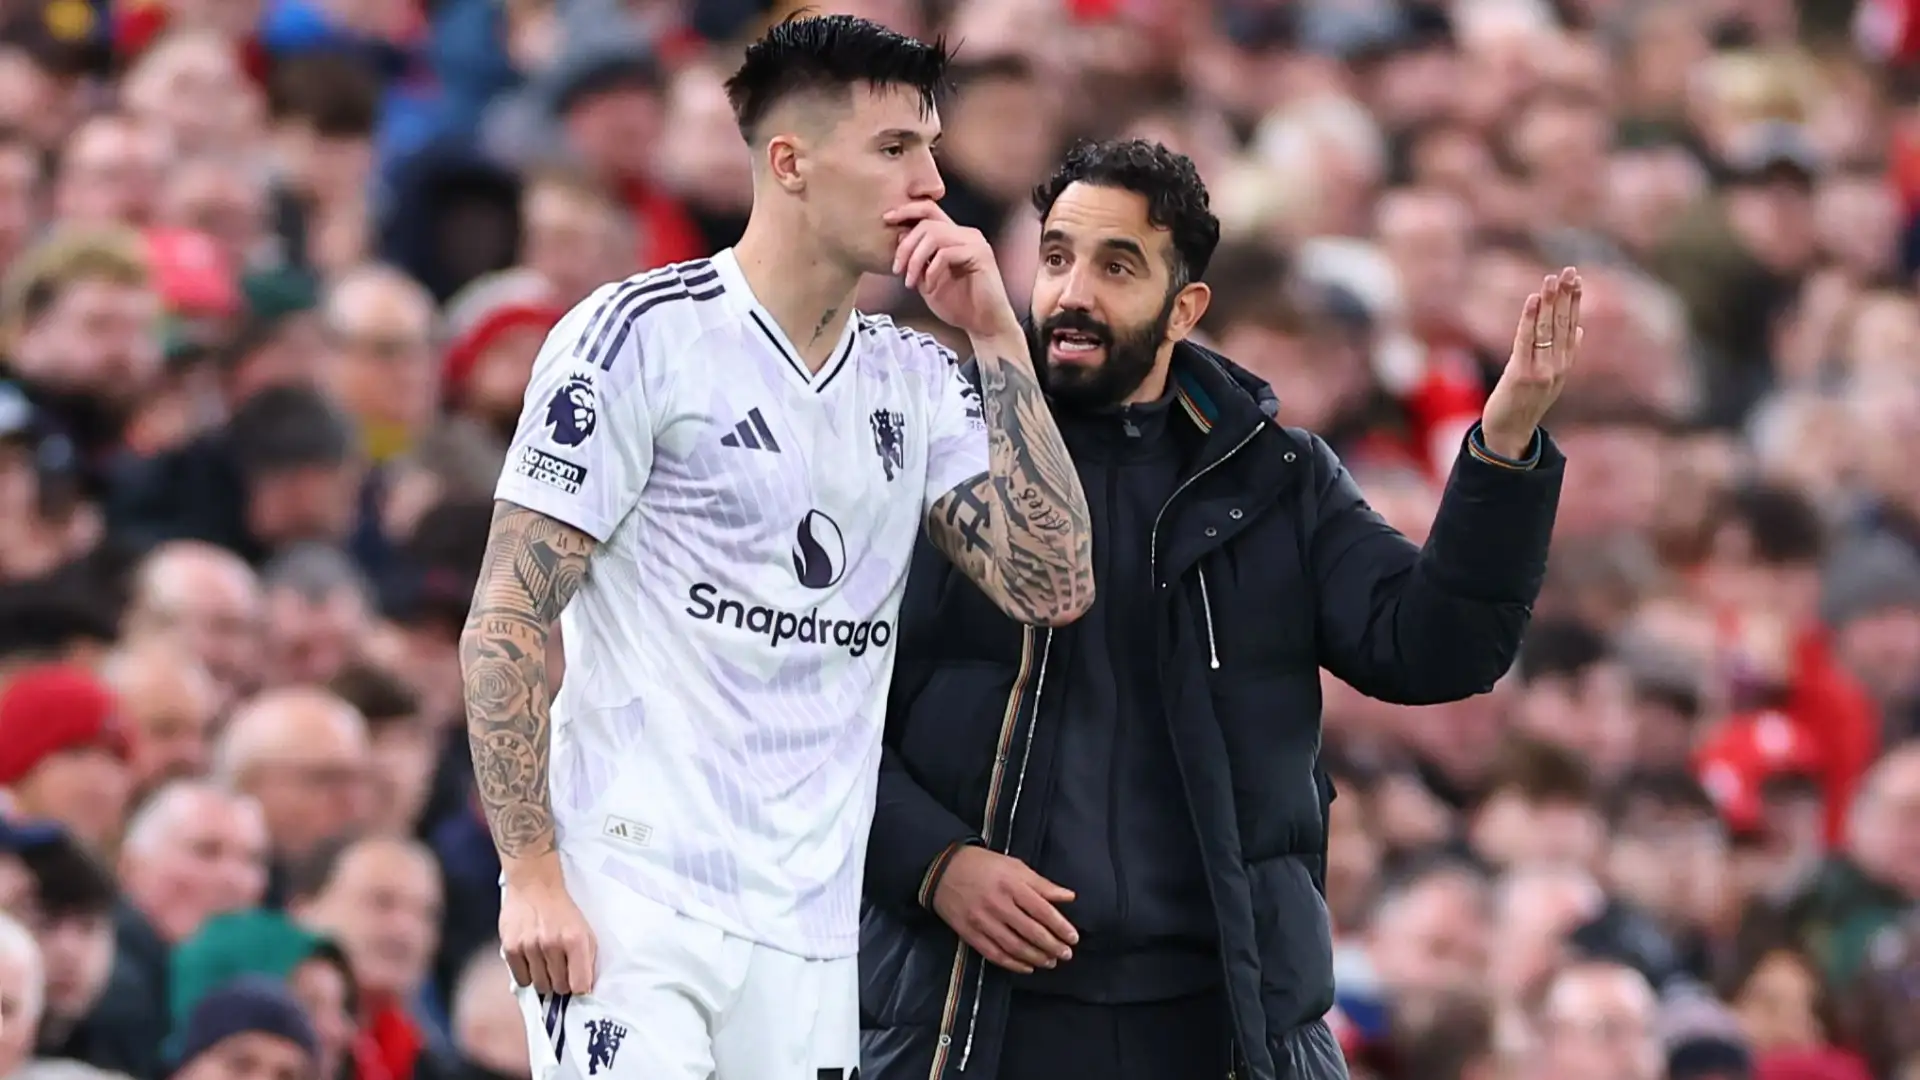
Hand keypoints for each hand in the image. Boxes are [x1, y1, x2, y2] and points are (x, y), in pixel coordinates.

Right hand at [500, 864, 597, 995]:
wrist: (534, 886)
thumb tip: (585, 988)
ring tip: (545, 963)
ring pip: (540, 986)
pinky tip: (531, 961)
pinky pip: (521, 979)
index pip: (580, 985)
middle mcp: (552, 944)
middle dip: (562, 983)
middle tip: (560, 970)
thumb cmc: (561, 910)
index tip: (577, 985)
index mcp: (575, 940)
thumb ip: (587, 959)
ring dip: (544, 979)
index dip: (579, 988)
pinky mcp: (511, 948)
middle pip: (559, 988)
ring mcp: (530, 947)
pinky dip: (527, 975)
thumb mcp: (585, 930)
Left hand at [886, 202, 1018, 338]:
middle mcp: (966, 234)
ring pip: (934, 235)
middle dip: (906, 245)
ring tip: (910, 281)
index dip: (906, 209)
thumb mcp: (926, 280)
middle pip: (927, 221)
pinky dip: (931, 270)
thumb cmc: (958, 305)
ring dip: (915, 259)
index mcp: (954, 235)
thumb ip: (915, 259)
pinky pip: (946, 253)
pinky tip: (929, 287)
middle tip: (897, 269)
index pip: (929, 209)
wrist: (983, 325)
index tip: (886, 219)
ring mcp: (974, 242)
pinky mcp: (980, 254)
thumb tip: (898, 234)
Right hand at [931, 845, 1078, 973]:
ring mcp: (982, 921)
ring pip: (1015, 947)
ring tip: (1050, 962)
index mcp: (1011, 885)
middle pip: (1031, 932)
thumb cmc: (984, 865)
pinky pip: (995, 954)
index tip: (1073, 938)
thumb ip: (1042, 884)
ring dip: (1036, 958)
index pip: (1042, 910)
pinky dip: (1013, 964)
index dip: (1060, 927)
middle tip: (1066, 954)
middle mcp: (998, 904)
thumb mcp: (1015, 867)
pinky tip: (1027, 966)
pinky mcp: (970, 934)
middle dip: (1052, 946)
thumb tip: (1068, 897)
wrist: (943, 870)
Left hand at [1481, 267, 1582, 457]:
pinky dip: (1530, 319)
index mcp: (1565, 364)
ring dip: (1550, 302)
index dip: (1575, 302)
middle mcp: (1558, 366)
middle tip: (1568, 270)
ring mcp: (1541, 371)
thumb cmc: (1526, 405)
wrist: (1510, 434)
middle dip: (1566, 296)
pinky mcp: (1522, 375)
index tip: (1576, 279)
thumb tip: (1581, 329)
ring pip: (1547, 329)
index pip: (1573, 326)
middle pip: (1563, 324)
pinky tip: (1533, 300)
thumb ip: (1566, 354)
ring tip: (1551, 279)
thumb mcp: (1551, 379)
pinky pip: (1526, 341)